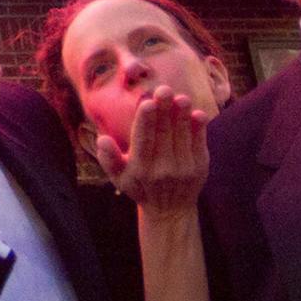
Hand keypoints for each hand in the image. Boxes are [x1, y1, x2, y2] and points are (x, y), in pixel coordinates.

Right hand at [92, 84, 208, 217]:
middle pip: (163, 134)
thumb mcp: (118, 176)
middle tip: (164, 89)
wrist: (169, 210)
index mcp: (140, 168)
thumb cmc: (139, 186)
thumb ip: (108, 158)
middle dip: (164, 110)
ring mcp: (182, 169)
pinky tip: (197, 112)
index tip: (147, 103)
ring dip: (182, 115)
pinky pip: (199, 144)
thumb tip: (102, 139)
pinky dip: (198, 128)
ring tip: (181, 97)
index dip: (145, 121)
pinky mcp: (199, 168)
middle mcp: (162, 170)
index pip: (142, 141)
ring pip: (182, 136)